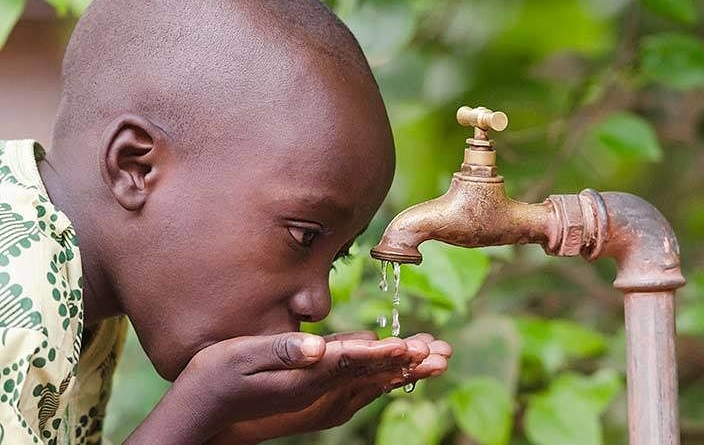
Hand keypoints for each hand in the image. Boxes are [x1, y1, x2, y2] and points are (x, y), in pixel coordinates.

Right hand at [205, 332, 451, 444]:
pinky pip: (356, 387)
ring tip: (434, 360)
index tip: (410, 347)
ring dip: (403, 369)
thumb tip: (318, 346)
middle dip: (408, 362)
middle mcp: (317, 392)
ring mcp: (316, 398)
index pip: (351, 363)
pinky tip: (392, 368)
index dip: (382, 354)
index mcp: (304, 379)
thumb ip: (281, 350)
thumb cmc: (216, 378)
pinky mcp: (312, 397)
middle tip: (443, 354)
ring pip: (370, 382)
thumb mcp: (241, 357)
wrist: (202, 414)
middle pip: (371, 375)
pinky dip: (380, 376)